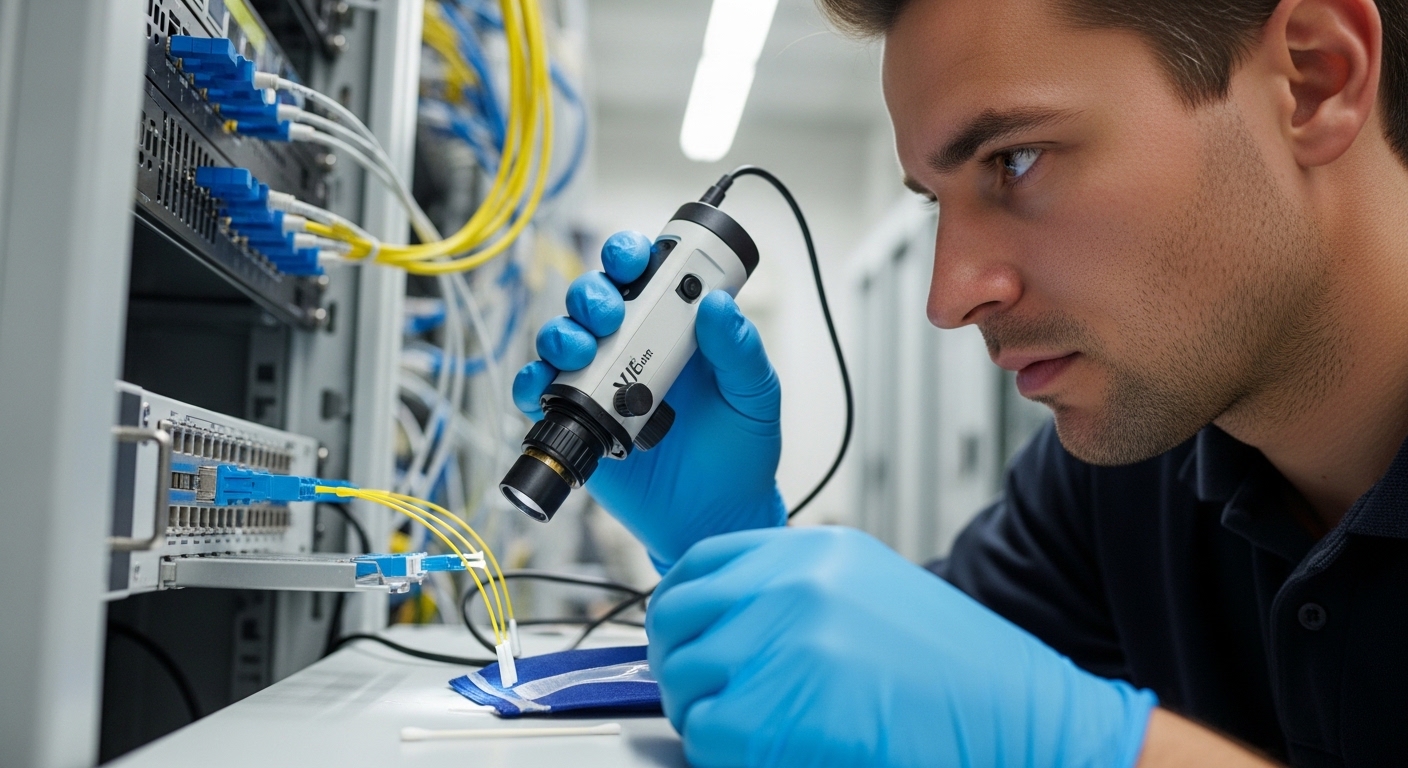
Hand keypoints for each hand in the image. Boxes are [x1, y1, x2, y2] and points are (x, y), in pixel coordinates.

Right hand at [513, 231, 786, 569]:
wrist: (716, 516)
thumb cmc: (740, 450)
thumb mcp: (755, 395)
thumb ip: (740, 350)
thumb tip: (718, 304)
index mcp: (673, 329)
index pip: (643, 277)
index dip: (629, 256)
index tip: (635, 258)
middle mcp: (631, 348)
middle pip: (594, 300)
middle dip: (592, 293)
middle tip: (609, 313)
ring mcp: (600, 383)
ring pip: (562, 338)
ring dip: (562, 332)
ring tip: (581, 347)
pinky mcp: (576, 422)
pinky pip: (540, 394)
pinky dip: (532, 382)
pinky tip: (545, 384)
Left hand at [648, 527, 1157, 767]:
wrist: (1021, 715)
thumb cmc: (958, 670)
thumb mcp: (871, 593)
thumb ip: (795, 595)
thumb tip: (723, 626)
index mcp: (813, 553)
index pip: (697, 567)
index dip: (678, 609)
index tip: (679, 639)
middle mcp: (792, 585)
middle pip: (677, 623)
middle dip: (681, 667)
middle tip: (709, 698)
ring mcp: (787, 641)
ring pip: (688, 685)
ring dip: (707, 717)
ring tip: (756, 731)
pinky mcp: (784, 705)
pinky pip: (712, 736)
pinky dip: (728, 755)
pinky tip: (774, 752)